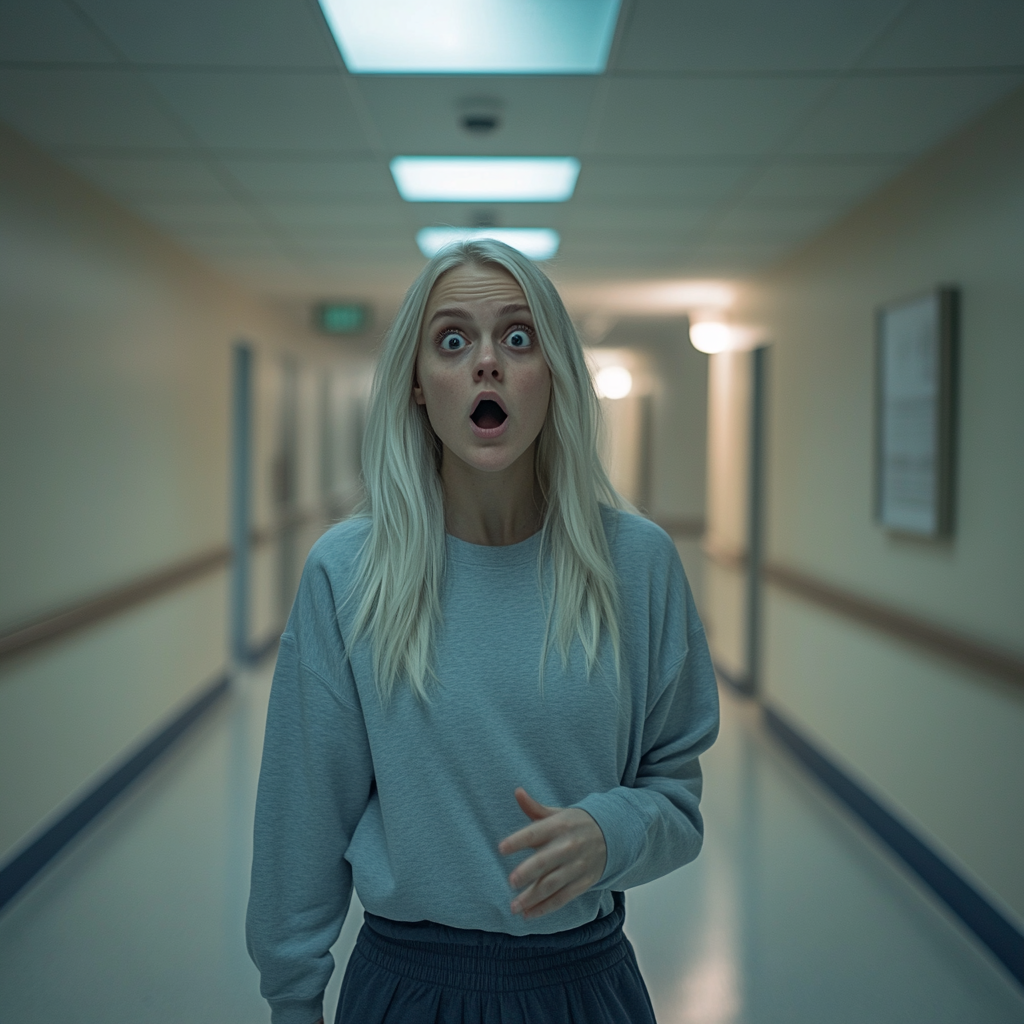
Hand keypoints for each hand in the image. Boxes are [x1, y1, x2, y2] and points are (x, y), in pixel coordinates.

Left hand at [498, 787, 606, 918]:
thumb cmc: (575, 824)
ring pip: (552, 884)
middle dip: (528, 872)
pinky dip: (546, 907)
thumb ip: (534, 808)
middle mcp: (568, 846)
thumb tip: (517, 792)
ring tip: (514, 907)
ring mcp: (577, 866)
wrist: (611, 835)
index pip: (535, 833)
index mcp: (559, 826)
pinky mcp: (583, 882)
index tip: (501, 848)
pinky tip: (529, 914)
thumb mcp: (557, 813)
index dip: (518, 840)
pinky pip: (563, 898)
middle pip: (545, 861)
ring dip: (532, 897)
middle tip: (511, 881)